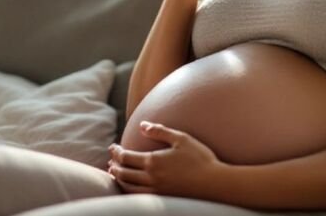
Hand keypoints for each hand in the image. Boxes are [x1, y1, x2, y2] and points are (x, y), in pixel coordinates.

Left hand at [107, 121, 224, 198]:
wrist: (215, 184)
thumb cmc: (200, 159)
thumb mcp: (181, 139)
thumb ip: (160, 131)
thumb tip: (142, 125)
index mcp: (153, 161)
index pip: (126, 157)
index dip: (116, 152)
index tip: (112, 147)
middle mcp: (151, 178)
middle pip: (123, 173)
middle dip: (114, 165)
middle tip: (111, 159)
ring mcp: (155, 191)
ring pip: (128, 186)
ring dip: (119, 179)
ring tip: (115, 172)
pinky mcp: (162, 199)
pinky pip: (138, 196)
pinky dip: (128, 190)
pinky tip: (130, 186)